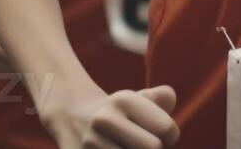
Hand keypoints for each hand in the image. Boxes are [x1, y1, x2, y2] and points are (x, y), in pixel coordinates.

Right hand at [46, 85, 179, 148]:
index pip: (167, 129)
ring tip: (125, 147)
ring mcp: (90, 143)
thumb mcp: (138, 99)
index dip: (170, 137)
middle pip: (153, 148)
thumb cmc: (117, 112)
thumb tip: (169, 98)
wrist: (70, 116)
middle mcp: (105, 119)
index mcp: (124, 100)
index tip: (158, 134)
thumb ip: (161, 97)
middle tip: (141, 144)